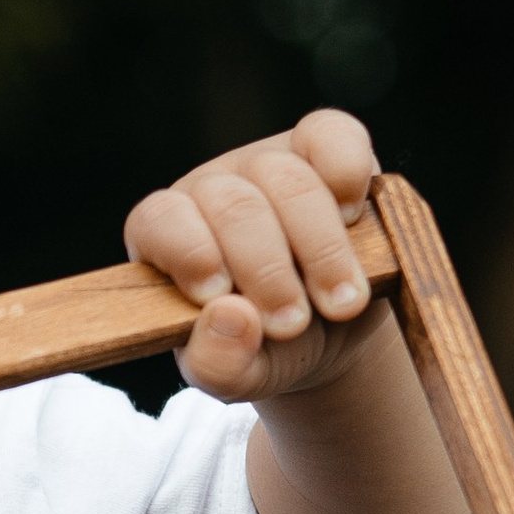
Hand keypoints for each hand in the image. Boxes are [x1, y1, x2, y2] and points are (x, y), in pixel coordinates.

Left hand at [127, 108, 382, 402]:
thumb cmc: (268, 349)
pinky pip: (332, 136)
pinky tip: (354, 219)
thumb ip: (220, 363)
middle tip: (292, 324)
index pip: (159, 220)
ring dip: (319, 249)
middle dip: (267, 271)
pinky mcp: (324, 148)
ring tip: (339, 303)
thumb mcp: (239, 376)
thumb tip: (231, 316)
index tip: (220, 298)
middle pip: (232, 206)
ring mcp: (268, 162)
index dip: (189, 252)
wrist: (332, 334)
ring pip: (287, 180)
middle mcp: (212, 190)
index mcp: (170, 238)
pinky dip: (346, 176)